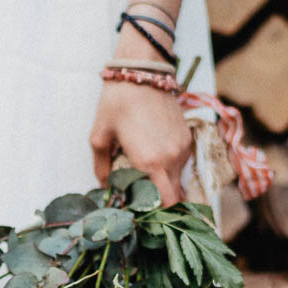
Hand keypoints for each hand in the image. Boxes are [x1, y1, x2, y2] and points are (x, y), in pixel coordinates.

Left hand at [89, 80, 191, 204]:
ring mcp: (182, 148)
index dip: (158, 215)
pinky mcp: (187, 137)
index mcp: (151, 163)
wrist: (142, 72)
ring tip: (147, 178)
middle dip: (162, 203)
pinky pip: (182, 162)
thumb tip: (105, 185)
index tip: (145, 216)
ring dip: (166, 184)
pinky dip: (170, 166)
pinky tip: (154, 157)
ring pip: (179, 179)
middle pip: (174, 196)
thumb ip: (101, 166)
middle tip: (144, 202)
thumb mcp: (100, 135)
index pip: (165, 203)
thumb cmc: (117, 103)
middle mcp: (172, 158)